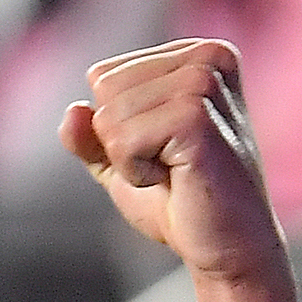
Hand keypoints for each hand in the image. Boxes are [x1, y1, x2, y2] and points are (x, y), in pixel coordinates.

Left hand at [60, 41, 289, 287]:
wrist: (227, 247)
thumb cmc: (181, 201)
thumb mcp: (121, 161)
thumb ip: (89, 135)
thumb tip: (73, 111)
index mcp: (195, 55)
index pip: (104, 76)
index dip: (117, 126)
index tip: (162, 148)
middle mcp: (205, 58)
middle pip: (104, 89)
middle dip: (120, 140)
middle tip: (168, 165)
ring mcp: (204, 83)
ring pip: (109, 116)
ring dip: (129, 159)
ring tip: (174, 171)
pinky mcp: (196, 117)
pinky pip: (122, 141)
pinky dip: (136, 172)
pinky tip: (177, 179)